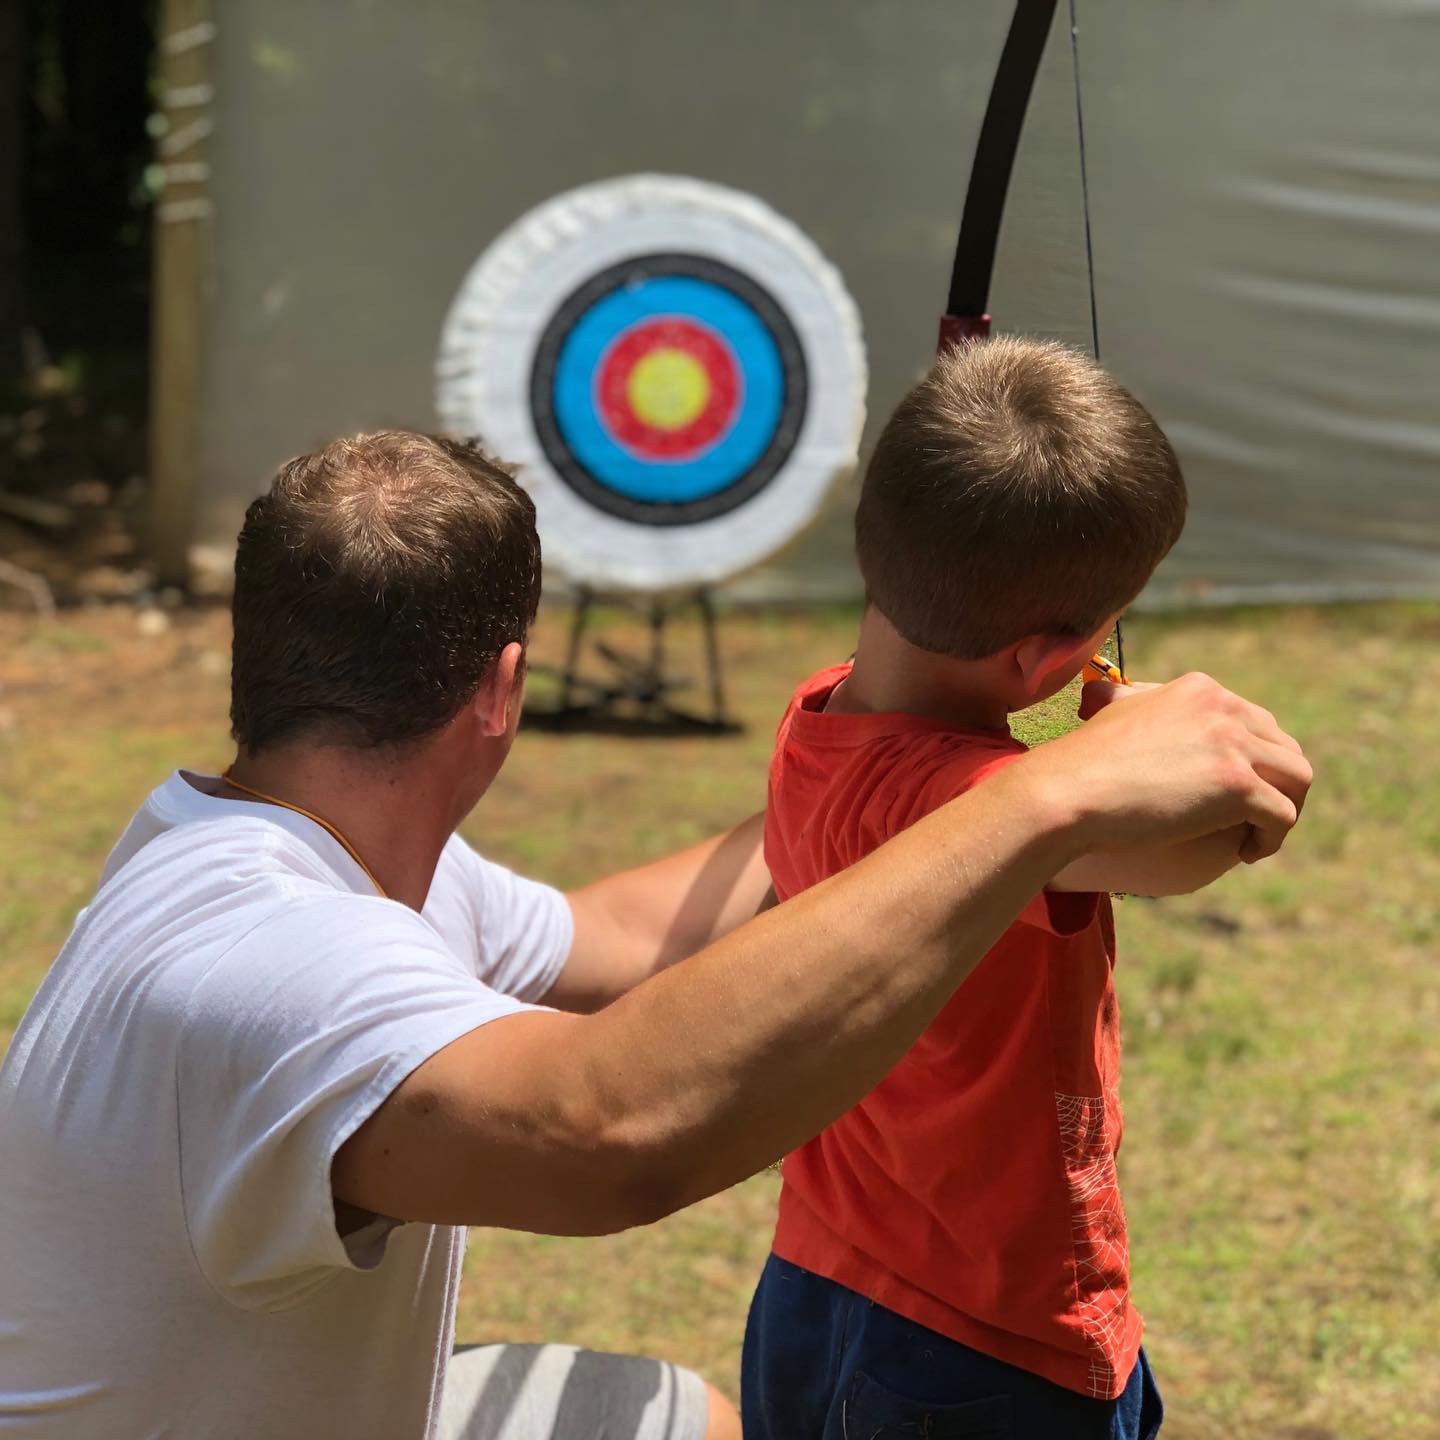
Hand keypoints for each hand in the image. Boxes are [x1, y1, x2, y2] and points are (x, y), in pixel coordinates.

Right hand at [1027, 672, 1310, 861]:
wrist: (1066, 792)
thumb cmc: (1080, 762)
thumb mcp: (1108, 711)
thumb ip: (1124, 698)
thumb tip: (1099, 695)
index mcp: (1200, 689)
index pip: (1255, 721)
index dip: (1254, 760)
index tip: (1235, 790)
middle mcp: (1223, 708)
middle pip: (1283, 746)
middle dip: (1276, 783)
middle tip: (1253, 817)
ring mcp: (1233, 745)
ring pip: (1297, 777)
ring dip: (1285, 809)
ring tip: (1257, 834)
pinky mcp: (1238, 786)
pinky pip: (1282, 815)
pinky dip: (1272, 838)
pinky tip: (1247, 853)